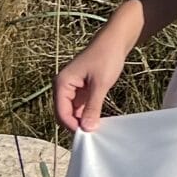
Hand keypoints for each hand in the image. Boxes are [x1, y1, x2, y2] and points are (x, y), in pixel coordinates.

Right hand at [54, 17, 137, 132]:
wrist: (115, 41)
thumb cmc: (106, 57)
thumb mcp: (100, 85)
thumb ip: (93, 107)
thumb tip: (87, 128)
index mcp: (62, 83)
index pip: (61, 112)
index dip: (72, 126)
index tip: (87, 136)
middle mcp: (63, 86)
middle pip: (65, 113)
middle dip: (76, 124)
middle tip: (93, 134)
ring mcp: (72, 88)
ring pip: (73, 111)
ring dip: (83, 119)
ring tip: (97, 128)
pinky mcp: (82, 89)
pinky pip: (81, 106)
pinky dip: (88, 113)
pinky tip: (98, 119)